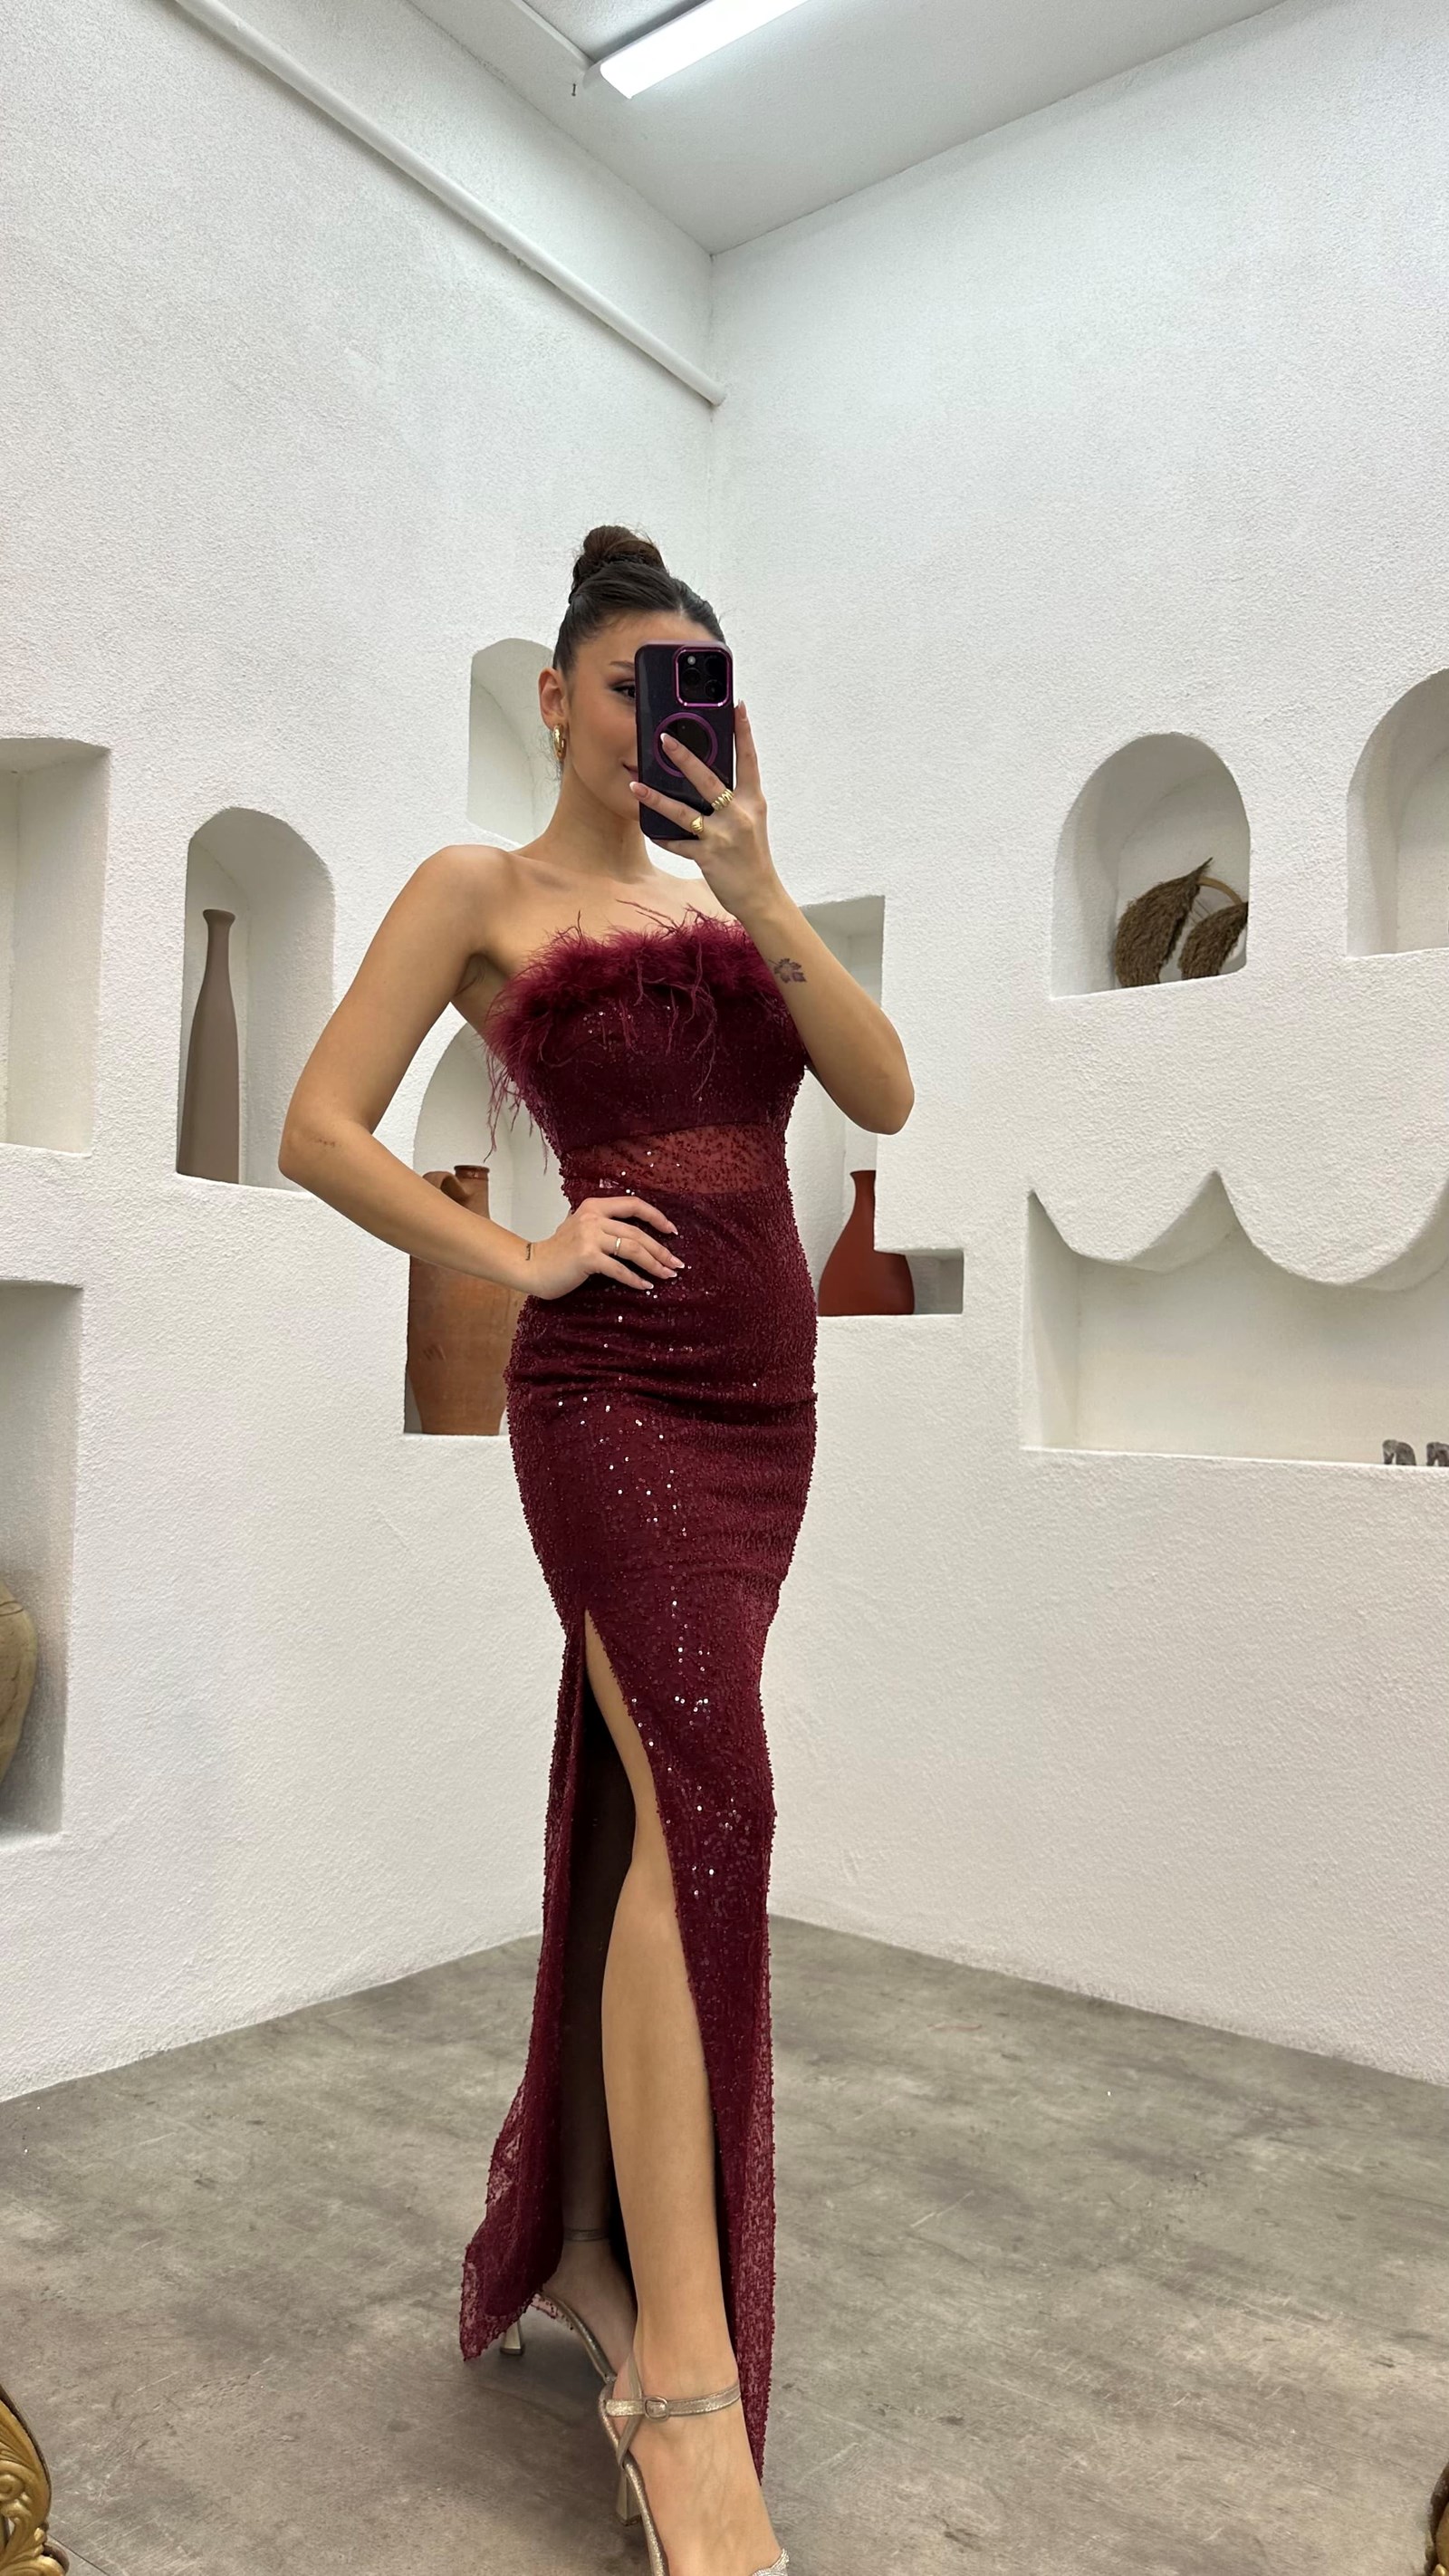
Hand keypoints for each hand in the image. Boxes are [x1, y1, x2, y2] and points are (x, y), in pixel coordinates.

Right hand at [525, 1196, 685, 1299]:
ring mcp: (590, 1237)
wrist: (532, 1266)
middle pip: (638, 1233)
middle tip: (676, 1264)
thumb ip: (603, 1225)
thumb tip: (637, 1237)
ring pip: (633, 1249)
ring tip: (667, 1276)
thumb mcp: (580, 1227)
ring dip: (654, 1264)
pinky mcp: (587, 1257)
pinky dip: (635, 1279)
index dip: (656, 1217)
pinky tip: (645, 1286)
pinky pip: (619, 1269)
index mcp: (595, 1207)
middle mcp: (593, 1218)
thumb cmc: (558, 1252)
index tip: (672, 1231)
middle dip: (661, 1250)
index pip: (633, 1205)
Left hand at [629, 699, 777, 919]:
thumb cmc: (752, 855)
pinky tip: (648, 827)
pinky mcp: (707, 856)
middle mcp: (738, 815)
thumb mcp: (750, 821)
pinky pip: (678, 843)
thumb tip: (705, 779)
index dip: (743, 732)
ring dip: (656, 798)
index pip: (748, 760)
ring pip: (683, 811)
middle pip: (708, 779)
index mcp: (752, 801)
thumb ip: (733, 798)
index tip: (737, 707)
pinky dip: (663, 836)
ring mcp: (722, 836)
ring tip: (636, 785)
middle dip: (684, 757)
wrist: (760, 894)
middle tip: (664, 739)